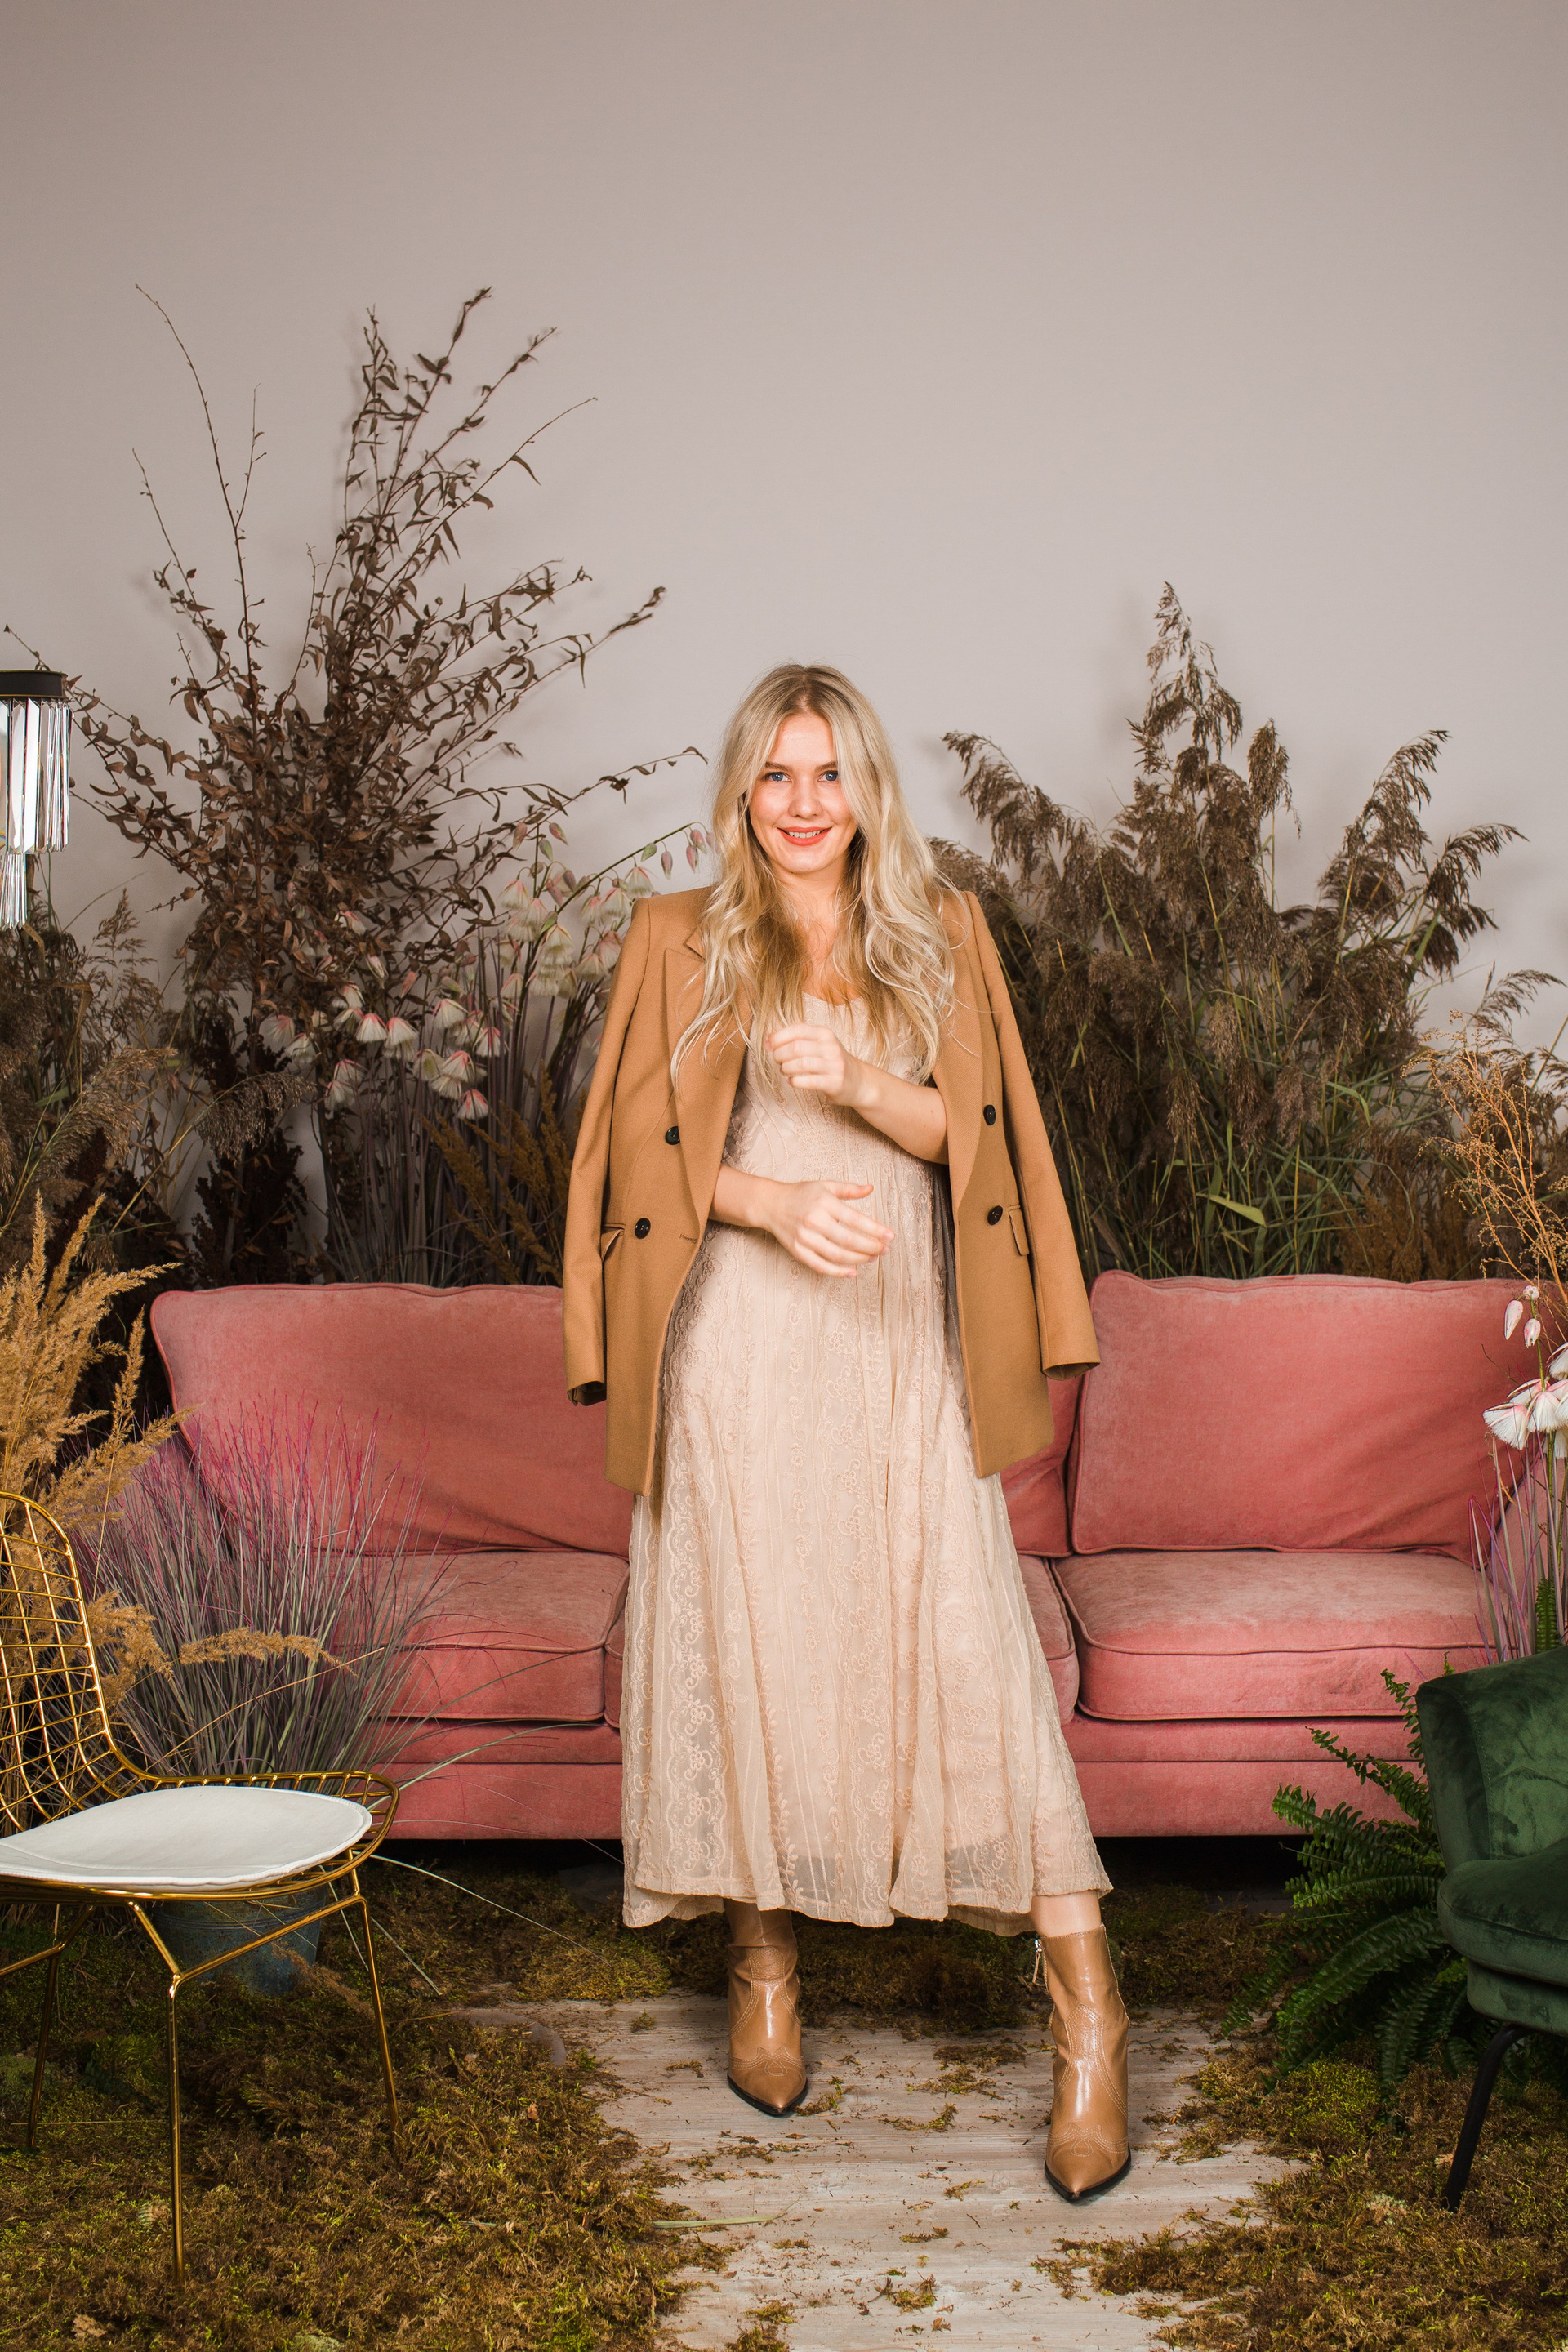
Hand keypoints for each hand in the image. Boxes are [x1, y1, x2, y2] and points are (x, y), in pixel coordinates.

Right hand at [763, 1178, 892, 1277]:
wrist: (771, 1204)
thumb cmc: (801, 1194)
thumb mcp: (825, 1185)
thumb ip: (849, 1189)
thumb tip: (870, 1188)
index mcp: (824, 1203)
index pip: (856, 1220)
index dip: (875, 1230)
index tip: (890, 1236)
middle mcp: (815, 1221)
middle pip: (849, 1240)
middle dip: (870, 1247)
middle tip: (885, 1249)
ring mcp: (805, 1238)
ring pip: (837, 1255)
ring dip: (858, 1259)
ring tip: (872, 1258)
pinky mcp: (798, 1251)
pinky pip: (820, 1266)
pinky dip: (838, 1272)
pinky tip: (852, 1272)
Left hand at [765, 1022, 867, 1109]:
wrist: (858, 1081)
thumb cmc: (832, 1061)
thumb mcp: (820, 1043)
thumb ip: (797, 1038)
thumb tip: (769, 1039)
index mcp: (825, 1033)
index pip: (797, 1029)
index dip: (778, 1037)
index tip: (769, 1046)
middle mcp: (831, 1047)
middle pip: (796, 1047)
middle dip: (780, 1055)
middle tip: (778, 1061)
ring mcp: (834, 1065)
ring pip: (800, 1065)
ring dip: (786, 1069)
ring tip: (785, 1071)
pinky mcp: (834, 1083)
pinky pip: (807, 1081)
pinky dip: (794, 1082)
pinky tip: (792, 1081)